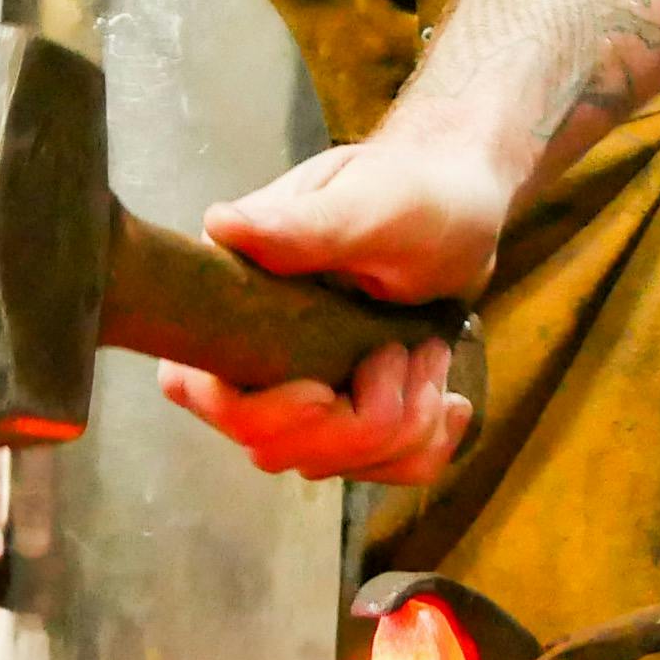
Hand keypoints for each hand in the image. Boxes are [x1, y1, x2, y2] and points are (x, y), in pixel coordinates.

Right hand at [153, 136, 518, 483]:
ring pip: (325, 463)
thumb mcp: (368, 207)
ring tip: (432, 357)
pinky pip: (372, 467)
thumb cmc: (414, 192)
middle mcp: (254, 350)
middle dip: (356, 421)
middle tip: (407, 354)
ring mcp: (300, 386)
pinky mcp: (347, 411)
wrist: (461, 206)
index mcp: (235, 295)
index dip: (260, 411)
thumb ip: (303, 225)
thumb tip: (221, 224)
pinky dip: (422, 448)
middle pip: (269, 446)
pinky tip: (450, 400)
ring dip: (400, 426)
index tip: (325, 390)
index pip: (197, 386)